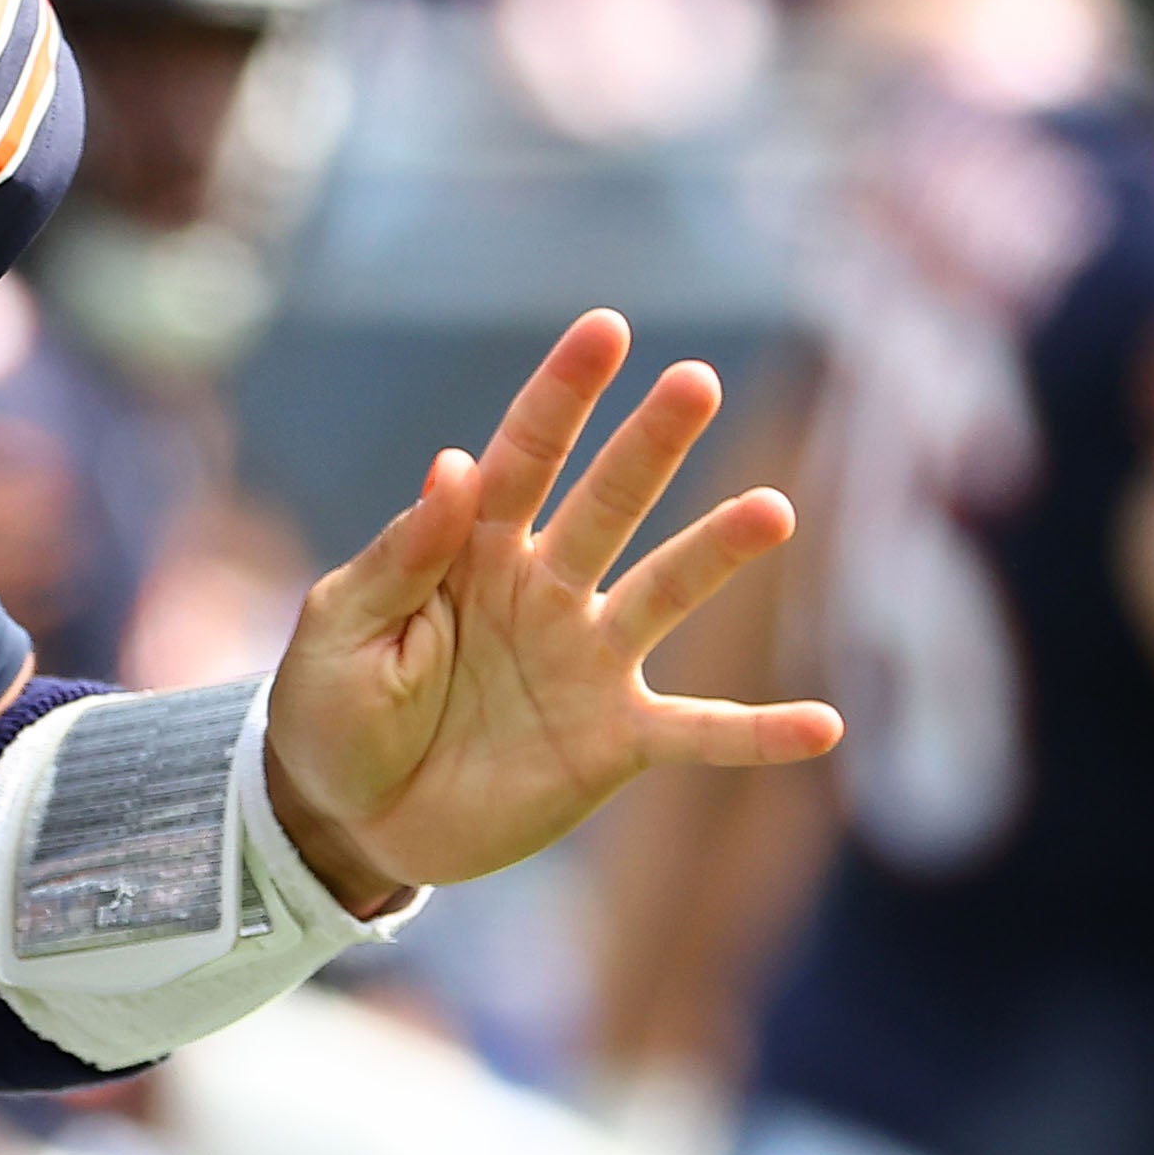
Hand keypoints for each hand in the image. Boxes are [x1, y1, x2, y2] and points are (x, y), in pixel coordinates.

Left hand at [264, 311, 838, 908]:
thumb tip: (452, 462)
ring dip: (716, 556)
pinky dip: (757, 734)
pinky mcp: (613, 742)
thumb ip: (398, 557)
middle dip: (650, 444)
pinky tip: (823, 726)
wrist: (349, 824)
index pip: (522, 456)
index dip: (562, 396)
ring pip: (663, 595)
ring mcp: (586, 662)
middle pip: (607, 503)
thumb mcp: (339, 631)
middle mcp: (544, 589)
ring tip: (773, 512)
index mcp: (470, 549)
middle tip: (696, 382)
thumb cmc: (330, 715)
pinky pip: (697, 733)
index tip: (607, 330)